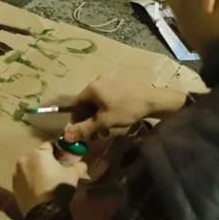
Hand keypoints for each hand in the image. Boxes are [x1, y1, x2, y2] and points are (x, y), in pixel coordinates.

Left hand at [12, 142, 87, 215]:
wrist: (43, 212)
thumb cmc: (58, 188)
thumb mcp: (73, 175)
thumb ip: (78, 166)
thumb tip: (81, 164)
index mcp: (38, 153)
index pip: (51, 145)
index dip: (60, 151)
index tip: (66, 158)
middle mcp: (24, 159)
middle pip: (38, 156)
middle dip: (47, 161)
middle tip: (58, 170)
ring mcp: (16, 173)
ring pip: (30, 167)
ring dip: (38, 171)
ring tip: (47, 182)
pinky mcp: (13, 186)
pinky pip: (24, 179)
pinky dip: (31, 181)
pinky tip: (39, 190)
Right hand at [63, 76, 186, 141]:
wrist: (152, 101)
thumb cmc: (126, 109)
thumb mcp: (104, 121)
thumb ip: (84, 128)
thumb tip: (66, 136)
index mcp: (91, 88)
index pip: (75, 105)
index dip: (75, 121)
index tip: (79, 134)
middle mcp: (97, 81)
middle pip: (86, 104)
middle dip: (88, 122)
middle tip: (93, 137)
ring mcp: (109, 82)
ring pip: (96, 103)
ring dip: (97, 119)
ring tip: (104, 133)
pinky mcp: (118, 85)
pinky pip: (105, 99)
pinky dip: (105, 111)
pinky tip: (112, 122)